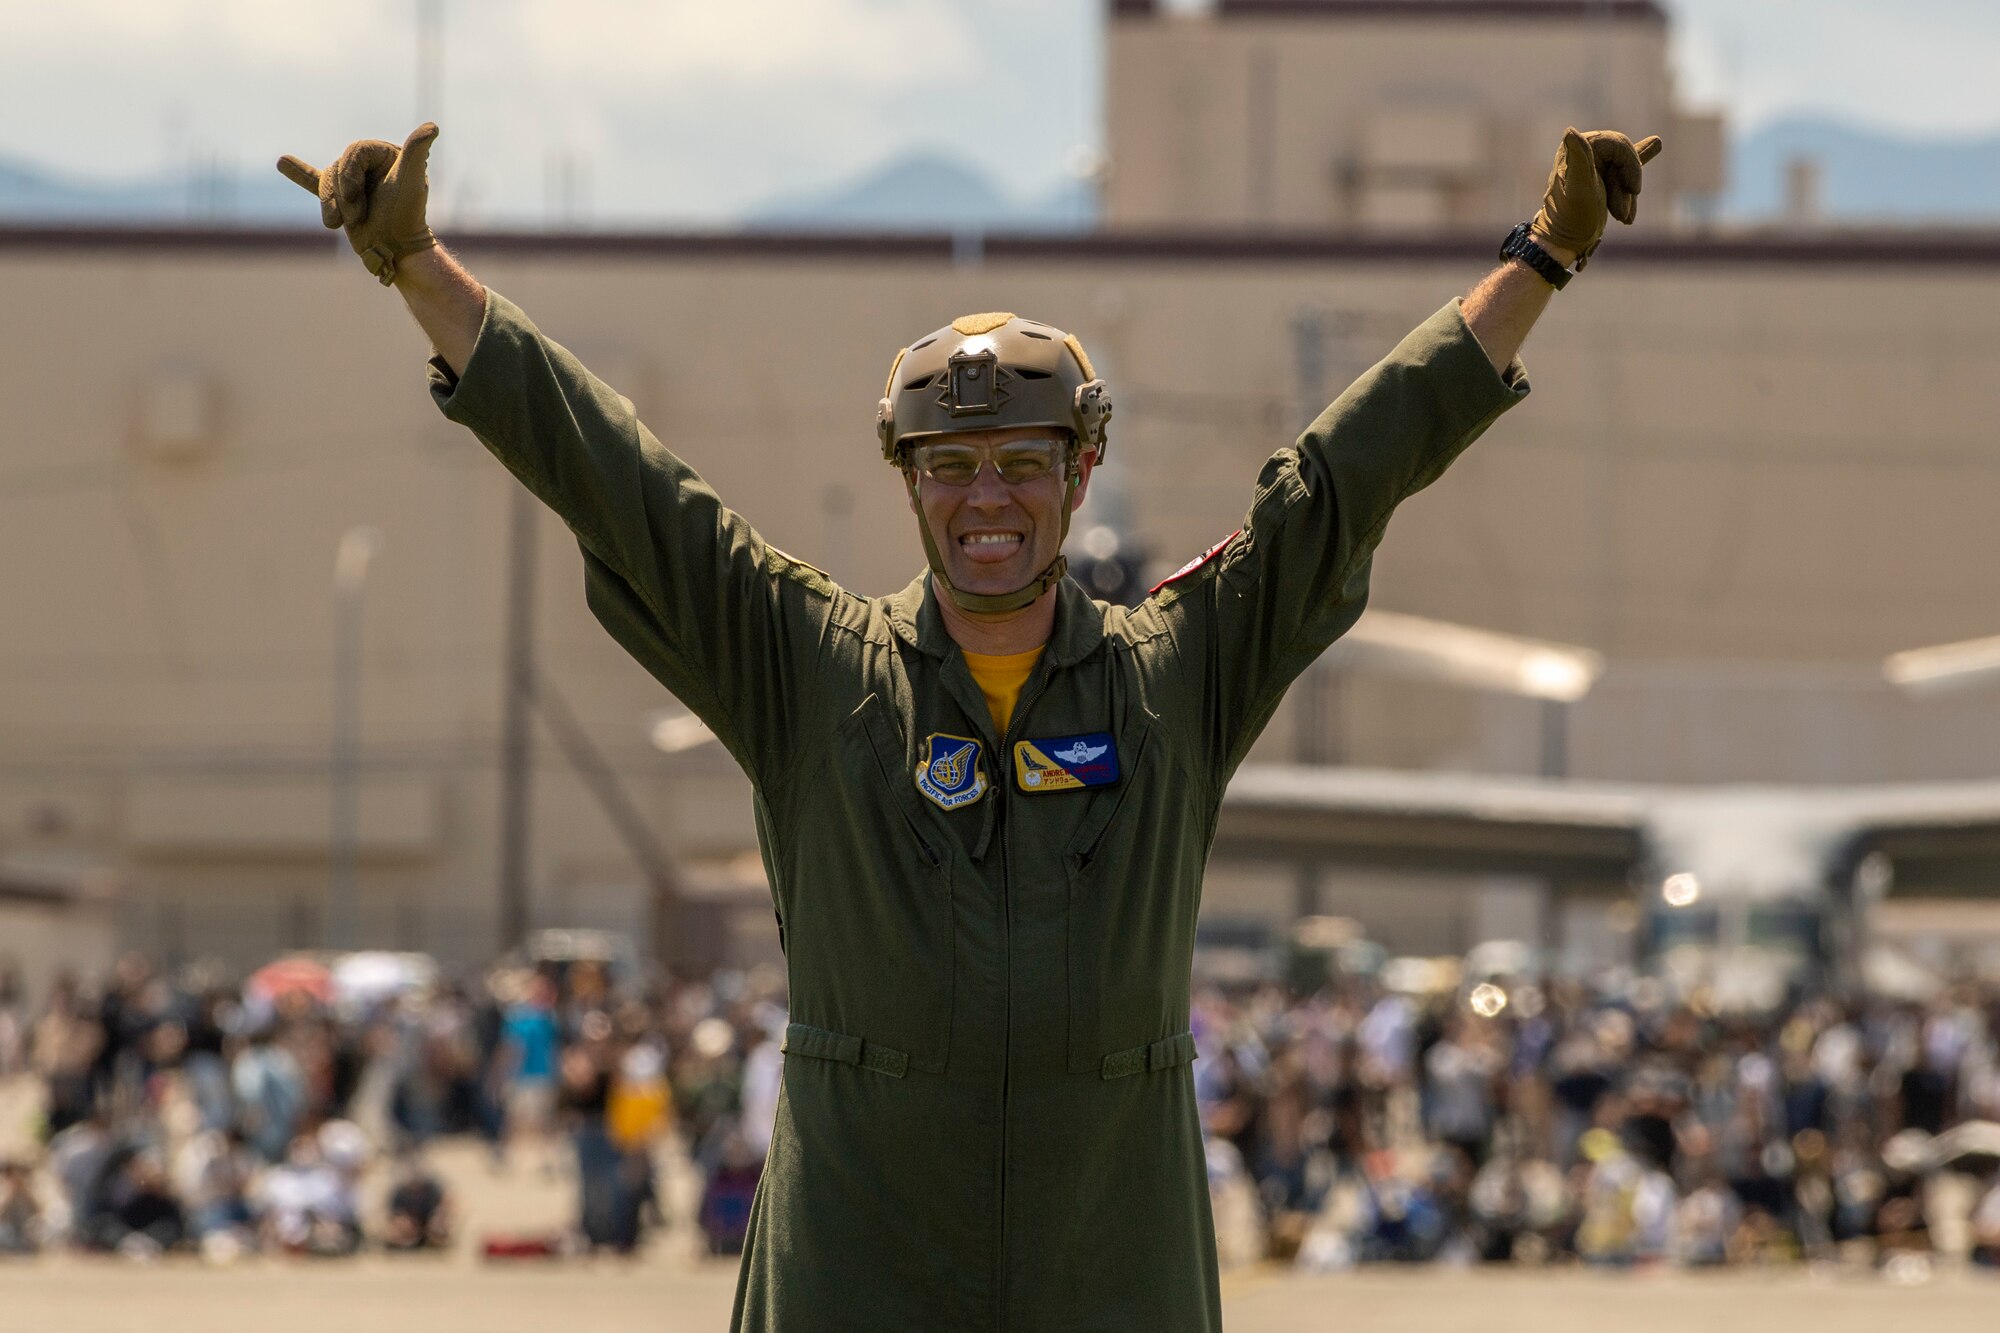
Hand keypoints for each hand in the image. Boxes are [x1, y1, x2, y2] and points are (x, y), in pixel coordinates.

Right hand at [277, 123, 440, 285]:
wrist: (394, 251)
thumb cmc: (405, 217)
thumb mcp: (410, 182)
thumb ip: (417, 152)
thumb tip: (432, 126)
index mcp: (386, 154)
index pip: (355, 151)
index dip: (350, 175)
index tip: (355, 200)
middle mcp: (370, 164)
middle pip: (339, 166)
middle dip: (343, 193)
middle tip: (355, 217)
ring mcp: (354, 180)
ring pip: (327, 180)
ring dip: (331, 204)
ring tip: (340, 224)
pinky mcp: (341, 197)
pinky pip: (315, 180)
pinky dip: (299, 173)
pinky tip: (283, 163)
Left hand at [1530, 129, 1663, 269]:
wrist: (1565, 242)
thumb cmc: (1572, 218)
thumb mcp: (1580, 190)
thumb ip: (1579, 161)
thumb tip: (1570, 131)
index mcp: (1577, 148)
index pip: (1618, 144)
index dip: (1631, 165)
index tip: (1634, 190)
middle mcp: (1583, 151)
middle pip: (1624, 158)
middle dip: (1628, 184)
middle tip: (1621, 212)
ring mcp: (1593, 164)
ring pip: (1626, 171)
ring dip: (1628, 195)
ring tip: (1623, 217)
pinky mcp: (1601, 178)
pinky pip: (1624, 167)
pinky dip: (1635, 171)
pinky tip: (1657, 144)